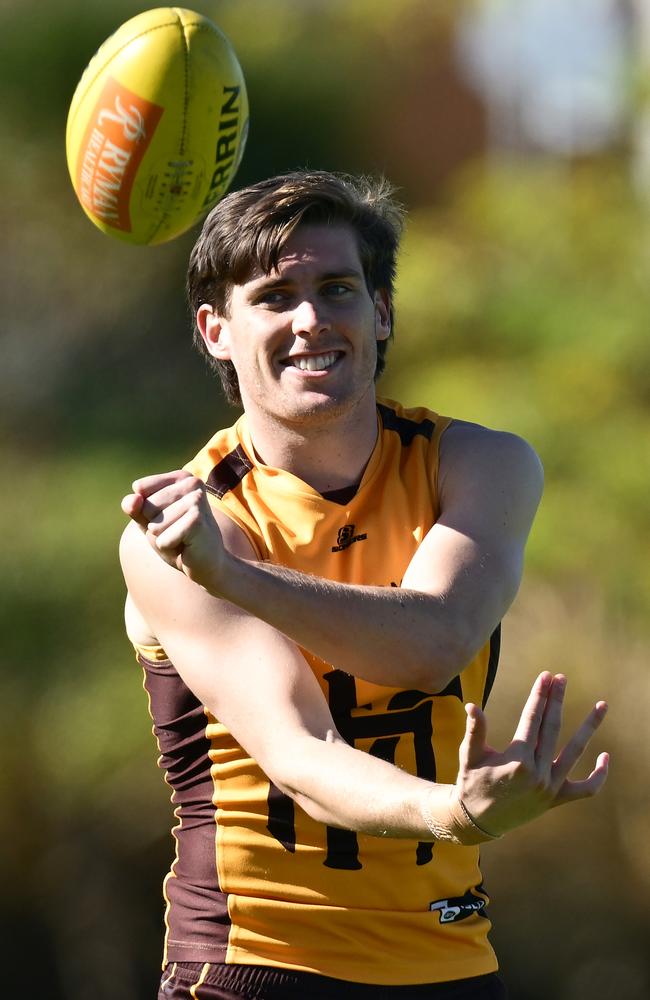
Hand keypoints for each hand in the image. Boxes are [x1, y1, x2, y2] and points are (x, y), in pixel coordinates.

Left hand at [121, 471, 227, 590]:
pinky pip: (163, 539)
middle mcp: (192, 483)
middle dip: (155, 525)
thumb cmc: (177, 538)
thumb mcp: (149, 520)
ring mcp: (196, 500)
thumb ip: (135, 508)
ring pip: (154, 524)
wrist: (206, 563)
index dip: (146, 510)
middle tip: (176, 531)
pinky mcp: (198, 521)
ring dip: (162, 537)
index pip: (140, 488)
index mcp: (181, 477)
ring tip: (181, 538)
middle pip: (146, 505)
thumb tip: (133, 499)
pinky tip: (186, 546)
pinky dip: (168, 547)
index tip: (167, 517)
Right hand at [455, 672, 608, 836]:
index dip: (539, 695)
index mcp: (517, 760)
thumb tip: (472, 706)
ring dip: (590, 726)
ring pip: (575, 752)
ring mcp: (550, 787)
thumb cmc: (471, 782)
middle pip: (552, 728)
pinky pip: (585, 789)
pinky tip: (605, 756)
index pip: (532, 719)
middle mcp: (537, 773)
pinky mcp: (556, 799)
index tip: (545, 676)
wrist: (477, 820)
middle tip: (561, 678)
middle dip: (557, 700)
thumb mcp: (470, 755)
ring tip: (602, 705)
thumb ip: (475, 730)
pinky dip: (598, 775)